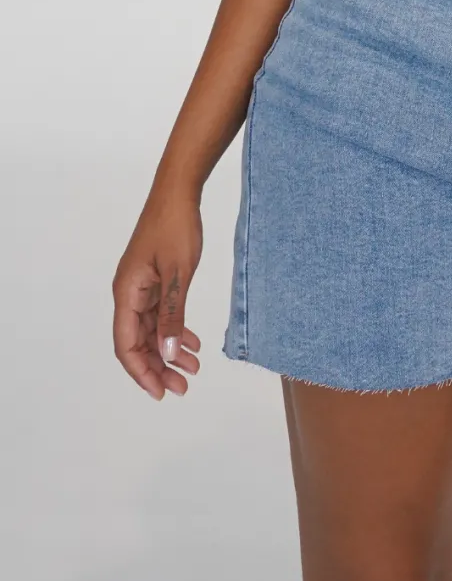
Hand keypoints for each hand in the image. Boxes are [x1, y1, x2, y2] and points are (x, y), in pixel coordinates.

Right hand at [112, 188, 203, 399]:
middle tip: (183, 387)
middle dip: (159, 367)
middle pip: (138, 342)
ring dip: (169, 350)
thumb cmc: (175, 226)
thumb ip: (172, 314)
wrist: (179, 192)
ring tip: (193, 368)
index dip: (141, 372)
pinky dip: (175, 330)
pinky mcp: (155, 280)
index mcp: (126, 293)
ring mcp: (142, 287)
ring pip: (152, 330)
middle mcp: (129, 293)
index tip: (161, 392)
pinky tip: (192, 342)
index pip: (126, 345)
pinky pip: (162, 314)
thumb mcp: (178, 273)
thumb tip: (166, 353)